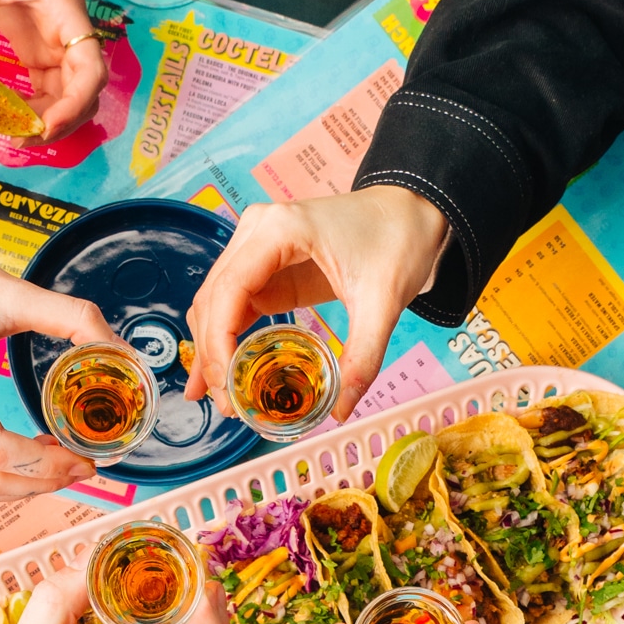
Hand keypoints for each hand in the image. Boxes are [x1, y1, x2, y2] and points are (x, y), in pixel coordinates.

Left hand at [0, 0, 106, 140]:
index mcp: (64, 9)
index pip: (89, 67)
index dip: (75, 104)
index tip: (45, 128)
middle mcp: (68, 30)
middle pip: (84, 90)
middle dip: (61, 121)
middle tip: (21, 141)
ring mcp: (55, 44)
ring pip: (68, 97)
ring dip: (48, 122)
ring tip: (13, 138)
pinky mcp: (38, 52)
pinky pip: (46, 92)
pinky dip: (33, 112)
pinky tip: (9, 122)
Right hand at [186, 186, 448, 421]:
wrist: (412, 213)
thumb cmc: (398, 240)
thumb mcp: (383, 303)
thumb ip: (362, 358)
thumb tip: (341, 409)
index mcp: (280, 230)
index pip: (228, 291)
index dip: (218, 343)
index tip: (227, 386)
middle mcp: (257, 230)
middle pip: (213, 299)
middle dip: (212, 355)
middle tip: (228, 404)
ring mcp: (256, 243)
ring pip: (215, 302)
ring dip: (212, 348)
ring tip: (219, 395)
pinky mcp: (265, 261)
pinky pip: (233, 301)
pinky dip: (226, 336)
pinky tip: (226, 370)